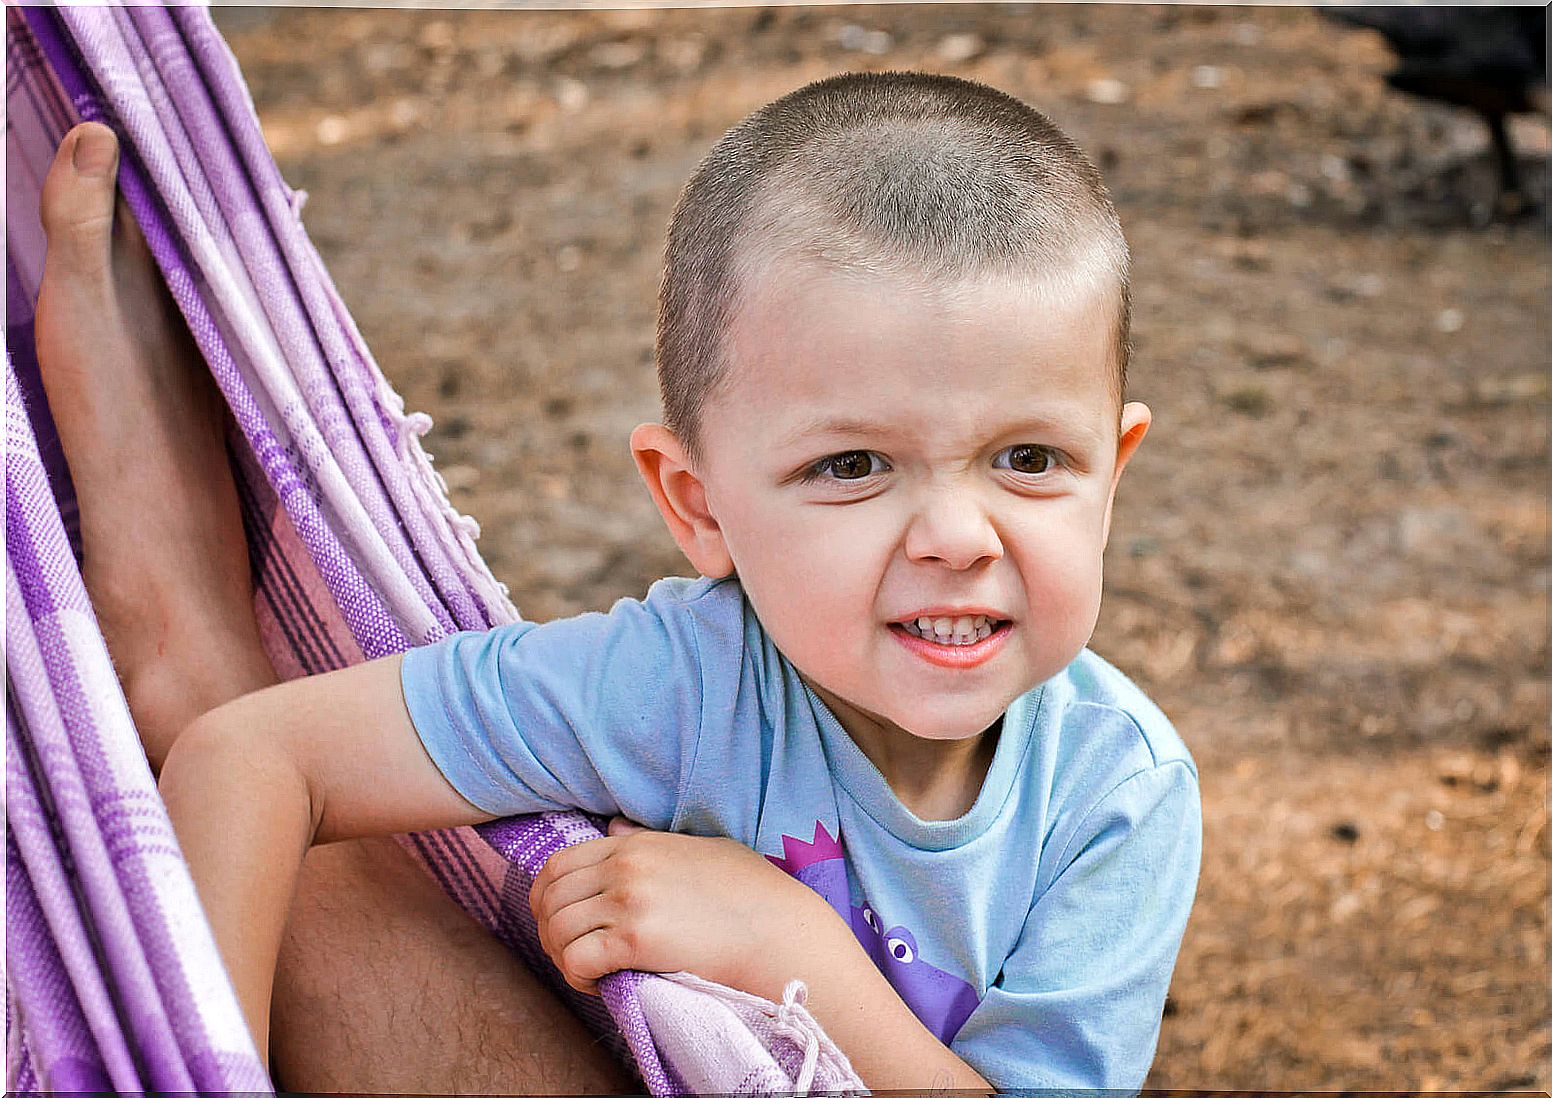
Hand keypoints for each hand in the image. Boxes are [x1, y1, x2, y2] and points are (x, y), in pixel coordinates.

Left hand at [529, 817, 818, 995]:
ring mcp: (630, 901)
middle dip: (549, 931)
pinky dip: (577, 977)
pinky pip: (577, 959)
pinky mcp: (636, 940)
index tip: (559, 922)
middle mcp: (626, 867)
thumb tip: (613, 827)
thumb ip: (650, 838)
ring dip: (562, 957)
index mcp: (636, 844)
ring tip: (588, 972)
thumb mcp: (700, 848)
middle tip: (571, 954)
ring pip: (557, 930)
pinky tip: (600, 984)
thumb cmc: (751, 894)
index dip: (546, 898)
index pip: (559, 864)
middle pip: (550, 898)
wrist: (779, 932)